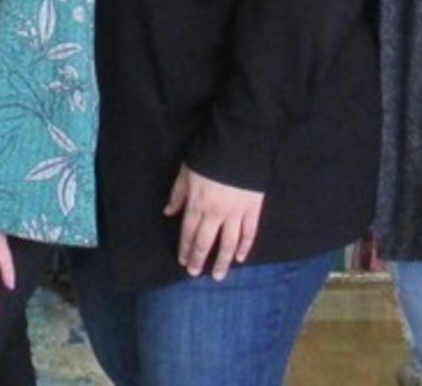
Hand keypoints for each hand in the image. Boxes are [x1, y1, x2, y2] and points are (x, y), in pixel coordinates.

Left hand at [165, 165, 264, 279]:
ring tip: (219, 275)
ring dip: (223, 261)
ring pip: (229, 243)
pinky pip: (249, 233)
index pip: (189, 232)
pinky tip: (241, 258)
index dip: (186, 248)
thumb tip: (168, 213)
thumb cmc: (209, 156)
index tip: (183, 262)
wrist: (238, 145)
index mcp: (198, 203)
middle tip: (196, 274)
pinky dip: (245, 247)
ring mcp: (236, 213)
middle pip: (206, 242)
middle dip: (200, 259)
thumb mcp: (186, 172)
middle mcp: (216, 213)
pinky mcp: (253, 209)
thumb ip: (178, 194)